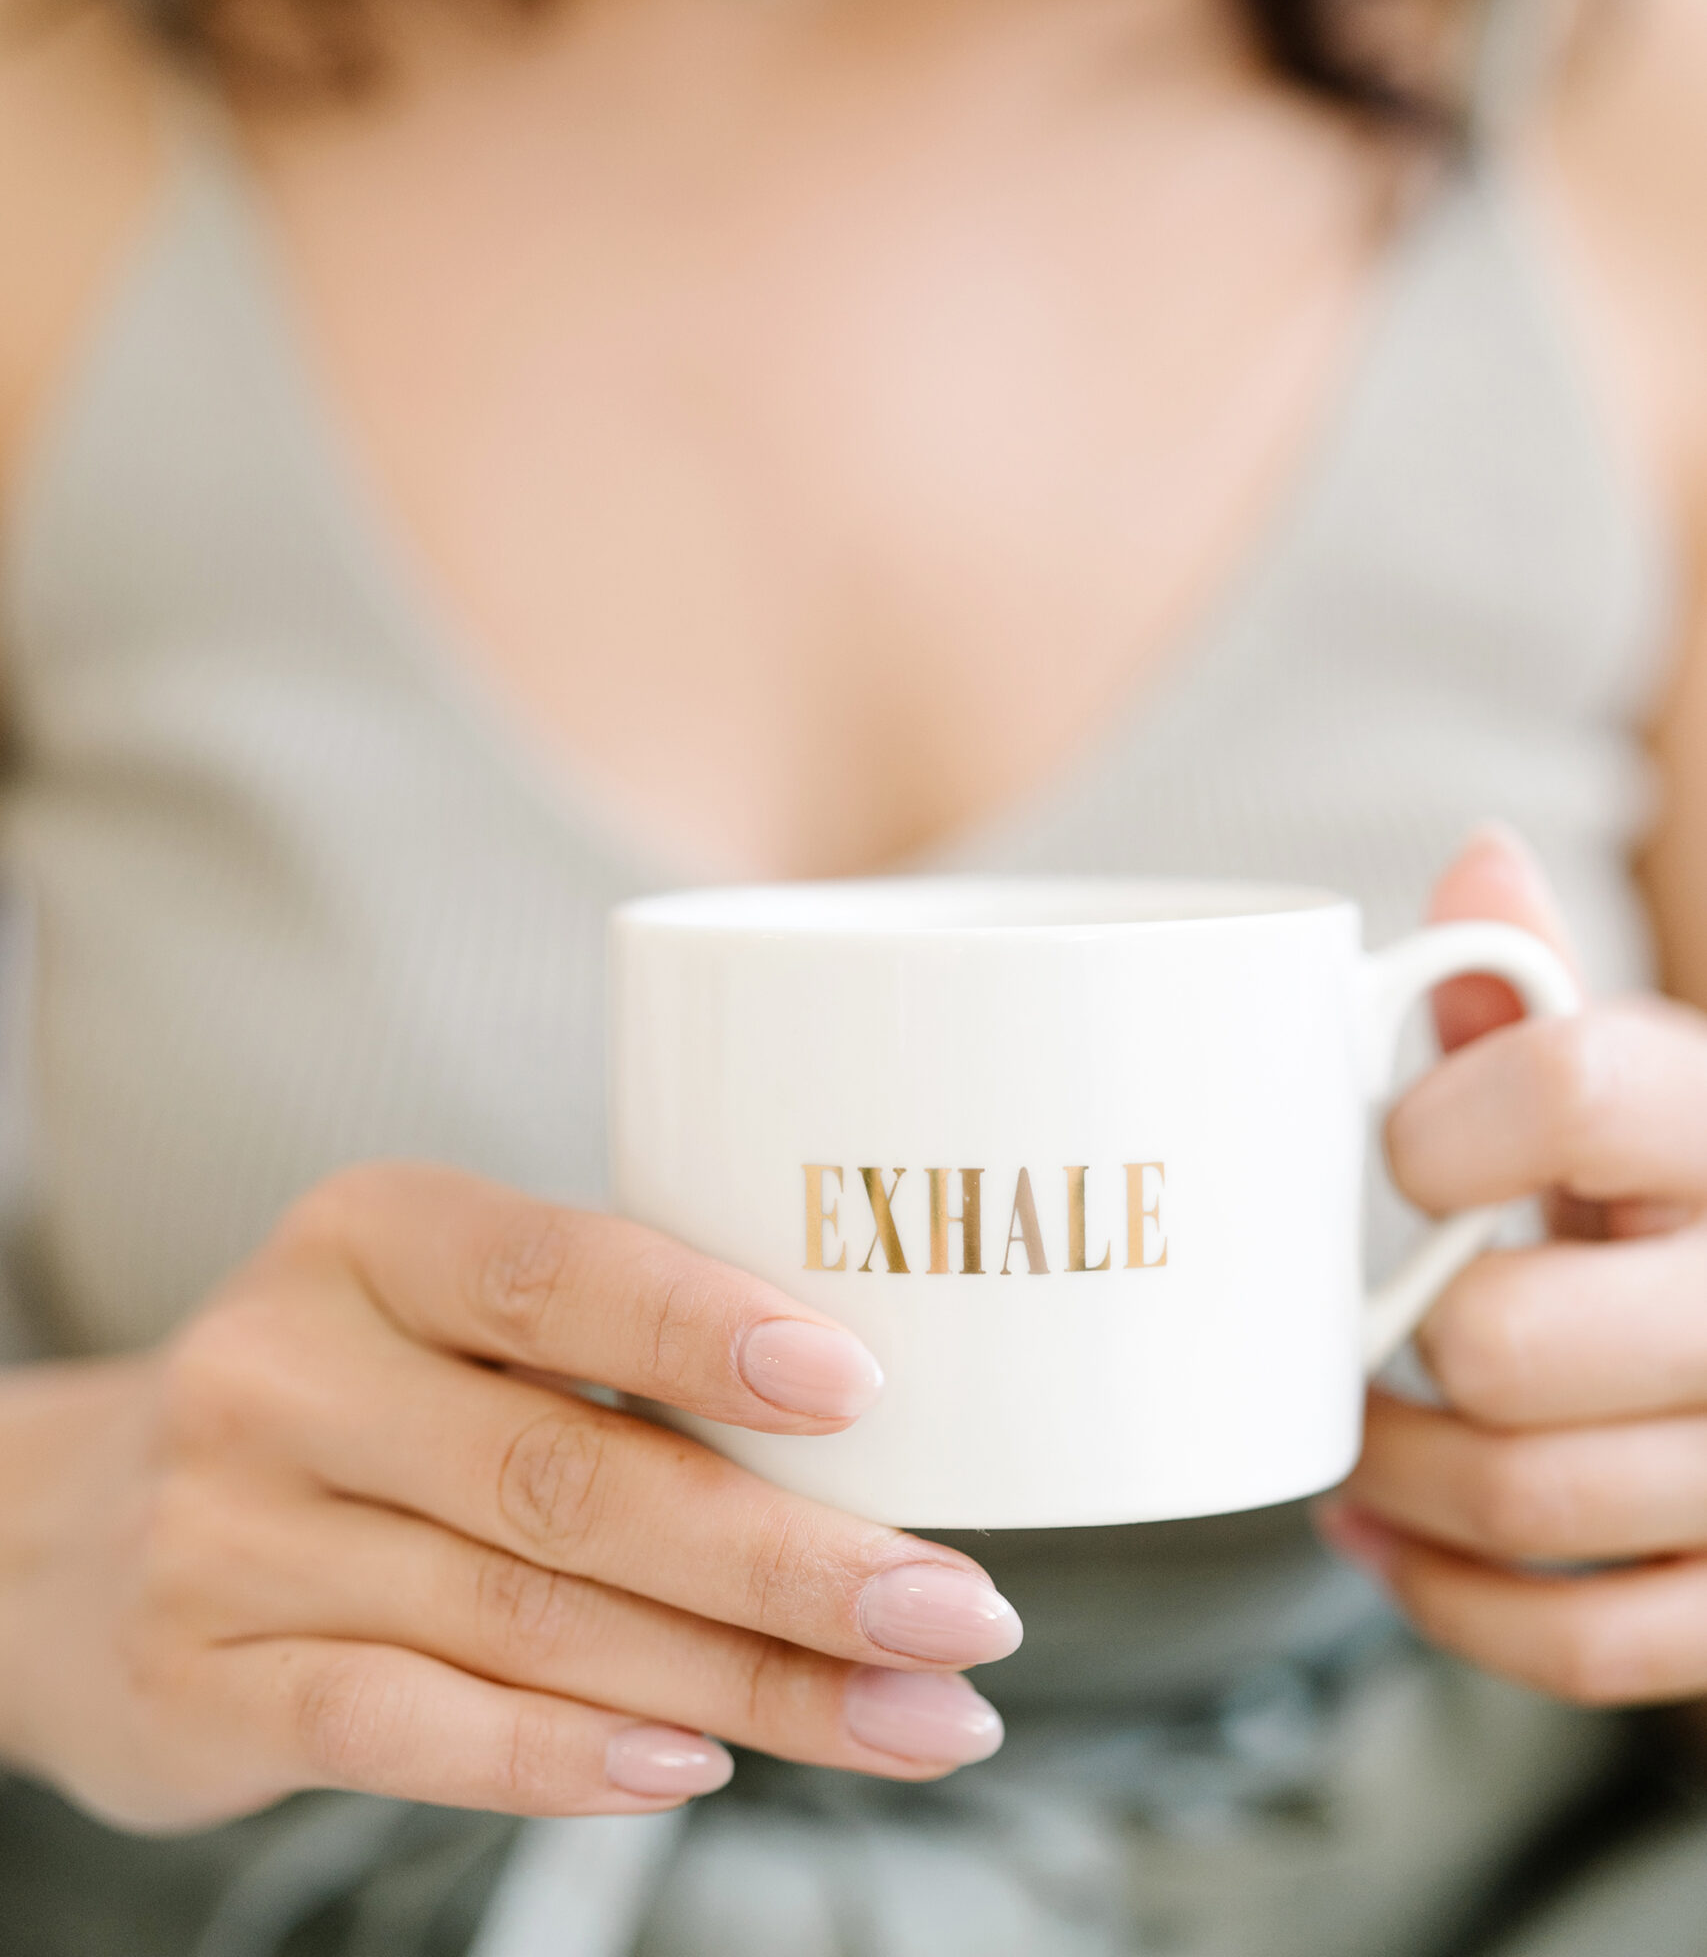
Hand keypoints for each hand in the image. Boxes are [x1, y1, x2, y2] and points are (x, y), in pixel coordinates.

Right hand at [0, 1167, 1019, 1830]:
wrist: (70, 1535)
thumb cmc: (345, 1404)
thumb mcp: (431, 1320)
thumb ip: (595, 1357)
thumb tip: (876, 1436)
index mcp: (369, 1234)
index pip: (550, 1271)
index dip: (706, 1329)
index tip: (867, 1388)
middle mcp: (285, 1368)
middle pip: (570, 1473)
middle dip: (790, 1556)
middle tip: (957, 1608)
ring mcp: (232, 1532)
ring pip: (526, 1617)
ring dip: (743, 1679)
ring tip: (907, 1716)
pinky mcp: (206, 1682)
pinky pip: (412, 1727)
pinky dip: (567, 1757)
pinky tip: (697, 1767)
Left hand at [1319, 828, 1706, 1705]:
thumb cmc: (1675, 1189)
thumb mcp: (1633, 1080)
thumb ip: (1536, 990)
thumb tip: (1478, 859)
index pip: (1573, 1092)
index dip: (1442, 1127)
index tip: (1406, 1156)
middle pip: (1510, 1340)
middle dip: (1403, 1339)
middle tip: (1359, 1326)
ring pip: (1530, 1499)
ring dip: (1399, 1476)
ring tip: (1359, 1432)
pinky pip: (1586, 1643)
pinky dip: (1452, 1601)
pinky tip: (1386, 1537)